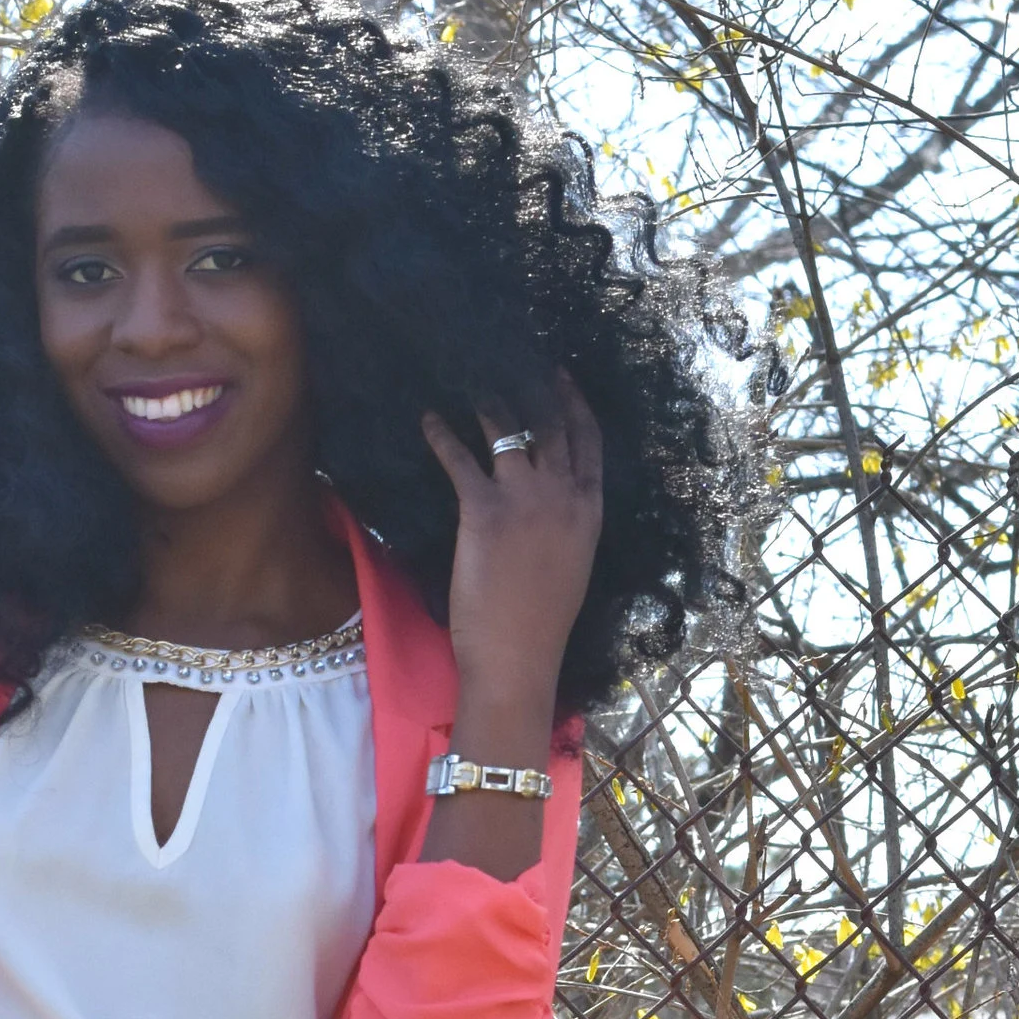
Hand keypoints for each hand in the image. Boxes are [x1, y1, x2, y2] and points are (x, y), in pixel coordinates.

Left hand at [421, 374, 603, 709]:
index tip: (560, 376)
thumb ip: (566, 525)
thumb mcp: (572, 565)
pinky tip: (429, 420)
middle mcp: (561, 494)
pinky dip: (440, 434)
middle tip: (510, 360)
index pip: (587, 440)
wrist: (518, 658)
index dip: (573, 402)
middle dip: (530, 385)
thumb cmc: (543, 624)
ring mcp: (523, 498)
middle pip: (548, 422)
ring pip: (506, 428)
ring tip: (469, 383)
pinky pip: (459, 458)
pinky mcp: (482, 510)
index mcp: (589, 510)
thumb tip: (549, 505)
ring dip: (487, 400)